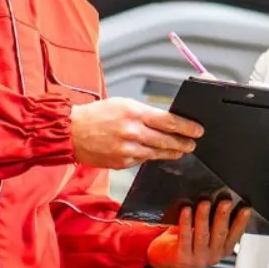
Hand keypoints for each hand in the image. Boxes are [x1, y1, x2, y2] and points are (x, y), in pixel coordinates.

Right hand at [70, 97, 203, 169]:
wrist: (71, 132)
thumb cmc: (96, 116)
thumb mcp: (122, 105)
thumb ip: (144, 114)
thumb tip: (164, 122)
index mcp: (134, 113)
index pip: (168, 121)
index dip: (186, 127)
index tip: (197, 130)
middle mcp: (132, 132)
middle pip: (166, 140)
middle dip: (183, 143)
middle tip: (192, 144)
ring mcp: (127, 150)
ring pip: (157, 153)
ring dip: (171, 153)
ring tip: (179, 151)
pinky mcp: (122, 163)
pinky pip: (142, 161)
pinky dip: (149, 157)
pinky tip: (154, 155)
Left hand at [145, 197, 251, 267]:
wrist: (165, 255)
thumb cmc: (188, 239)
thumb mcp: (206, 232)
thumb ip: (216, 221)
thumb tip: (225, 197)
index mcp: (222, 249)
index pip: (235, 235)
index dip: (241, 222)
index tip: (246, 208)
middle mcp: (212, 256)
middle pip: (219, 234)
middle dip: (223, 216)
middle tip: (226, 201)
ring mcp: (198, 258)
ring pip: (202, 235)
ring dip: (204, 217)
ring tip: (205, 202)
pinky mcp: (182, 257)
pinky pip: (185, 237)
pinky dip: (186, 222)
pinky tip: (186, 210)